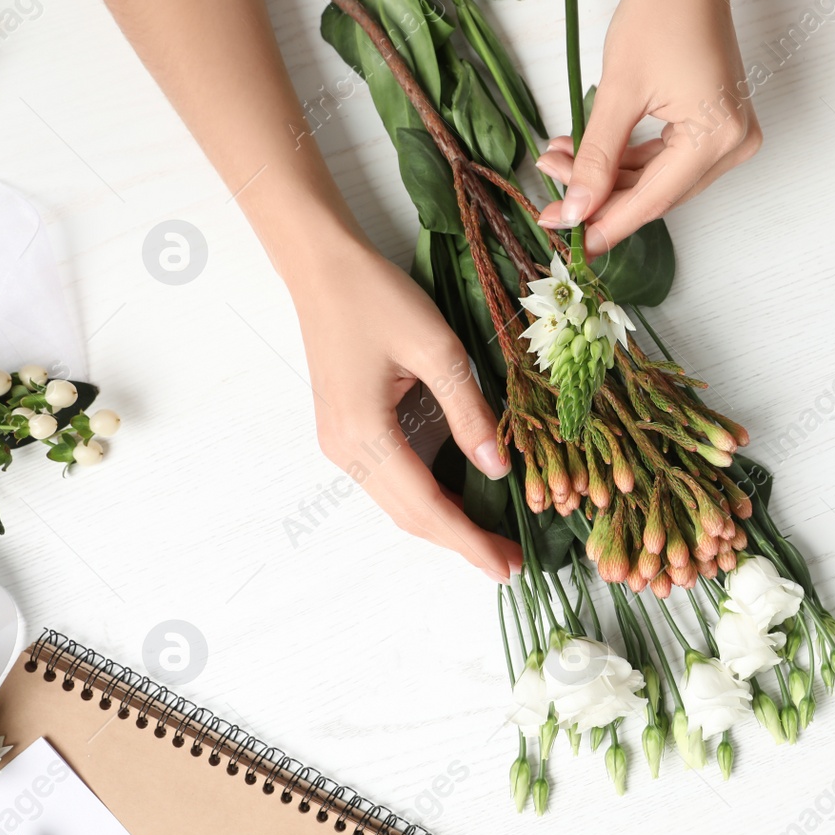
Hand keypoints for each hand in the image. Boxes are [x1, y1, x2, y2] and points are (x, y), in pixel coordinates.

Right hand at [286, 239, 521, 580]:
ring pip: (401, 502)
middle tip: (512, 563)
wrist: (322, 267)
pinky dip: (431, 495)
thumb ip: (470, 411)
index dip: (469, 541)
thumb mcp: (438, 348)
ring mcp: (343, 444)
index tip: (508, 567)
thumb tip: (499, 468)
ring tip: (496, 538)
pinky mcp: (349, 431)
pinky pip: (395, 478)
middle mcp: (346, 451)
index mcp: (364, 434)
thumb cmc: (376, 297)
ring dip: (447, 522)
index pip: (426, 507)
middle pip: (411, 515)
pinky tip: (466, 498)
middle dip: (462, 542)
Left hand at [536, 0, 761, 254]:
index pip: (652, 200)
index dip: (607, 223)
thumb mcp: (618, 91)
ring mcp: (729, 138)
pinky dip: (629, 161)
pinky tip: (587, 156)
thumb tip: (576, 208)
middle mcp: (732, 146)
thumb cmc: (661, 12)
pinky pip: (669, 161)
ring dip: (610, 178)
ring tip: (559, 163)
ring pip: (659, 180)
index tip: (570, 239)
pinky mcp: (718, 128)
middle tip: (552, 200)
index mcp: (715, 138)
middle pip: (656, 194)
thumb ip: (596, 158)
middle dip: (601, 196)